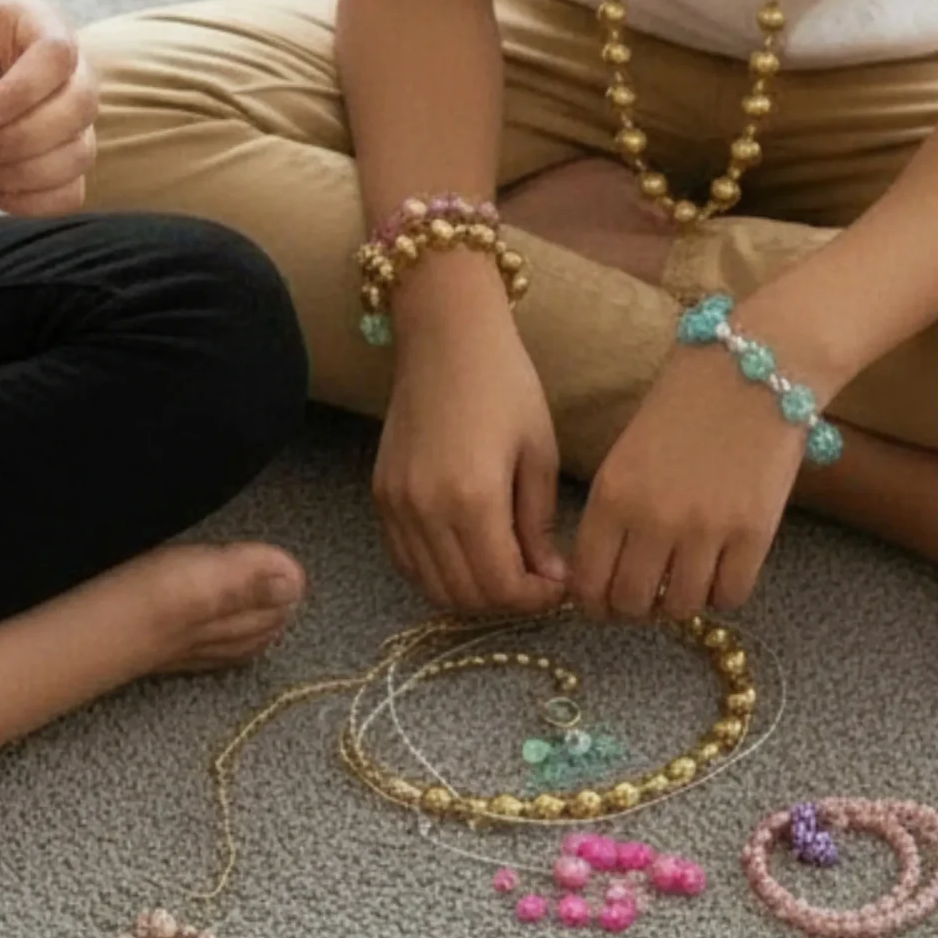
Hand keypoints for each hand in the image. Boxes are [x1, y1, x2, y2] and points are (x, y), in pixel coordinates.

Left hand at [0, 0, 96, 215]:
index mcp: (32, 21)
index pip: (55, 54)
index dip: (21, 93)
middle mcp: (66, 67)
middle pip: (79, 105)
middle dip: (21, 139)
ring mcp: (72, 117)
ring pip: (78, 153)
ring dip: (22, 173)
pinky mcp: (63, 161)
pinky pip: (68, 192)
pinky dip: (27, 200)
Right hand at [371, 332, 568, 615]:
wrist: (445, 337)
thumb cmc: (504, 384)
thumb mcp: (538, 453)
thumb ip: (539, 523)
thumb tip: (550, 577)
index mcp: (472, 498)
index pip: (502, 586)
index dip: (535, 599)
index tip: (557, 585)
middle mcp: (425, 510)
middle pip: (465, 594)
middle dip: (506, 600)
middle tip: (535, 580)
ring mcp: (395, 505)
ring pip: (430, 585)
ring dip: (471, 592)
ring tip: (503, 569)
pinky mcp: (380, 495)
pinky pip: (404, 559)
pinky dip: (435, 573)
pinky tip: (465, 554)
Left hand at [567, 344, 804, 622]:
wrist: (752, 370)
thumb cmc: (683, 404)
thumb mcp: (627, 452)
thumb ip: (614, 509)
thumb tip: (603, 566)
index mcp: (611, 495)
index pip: (588, 580)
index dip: (592, 602)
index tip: (601, 602)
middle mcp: (653, 519)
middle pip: (631, 604)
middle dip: (632, 609)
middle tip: (643, 597)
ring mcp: (706, 531)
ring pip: (680, 608)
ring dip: (677, 603)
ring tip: (682, 581)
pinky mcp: (754, 535)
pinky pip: (730, 596)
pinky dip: (721, 593)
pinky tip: (719, 570)